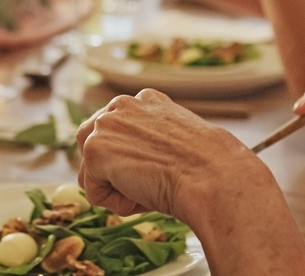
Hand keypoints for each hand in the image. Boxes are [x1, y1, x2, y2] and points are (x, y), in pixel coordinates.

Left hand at [76, 89, 265, 221]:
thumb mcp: (177, 143)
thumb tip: (133, 165)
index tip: (157, 169)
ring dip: (118, 188)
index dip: (131, 160)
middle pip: (93, 146)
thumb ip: (150, 142)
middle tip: (149, 182)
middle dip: (113, 172)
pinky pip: (95, 193)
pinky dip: (118, 204)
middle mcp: (122, 104)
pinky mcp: (96, 149)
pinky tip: (144, 194)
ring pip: (93, 172)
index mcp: (146, 100)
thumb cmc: (206, 167)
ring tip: (150, 187)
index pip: (117, 131)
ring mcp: (106, 124)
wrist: (211, 176)